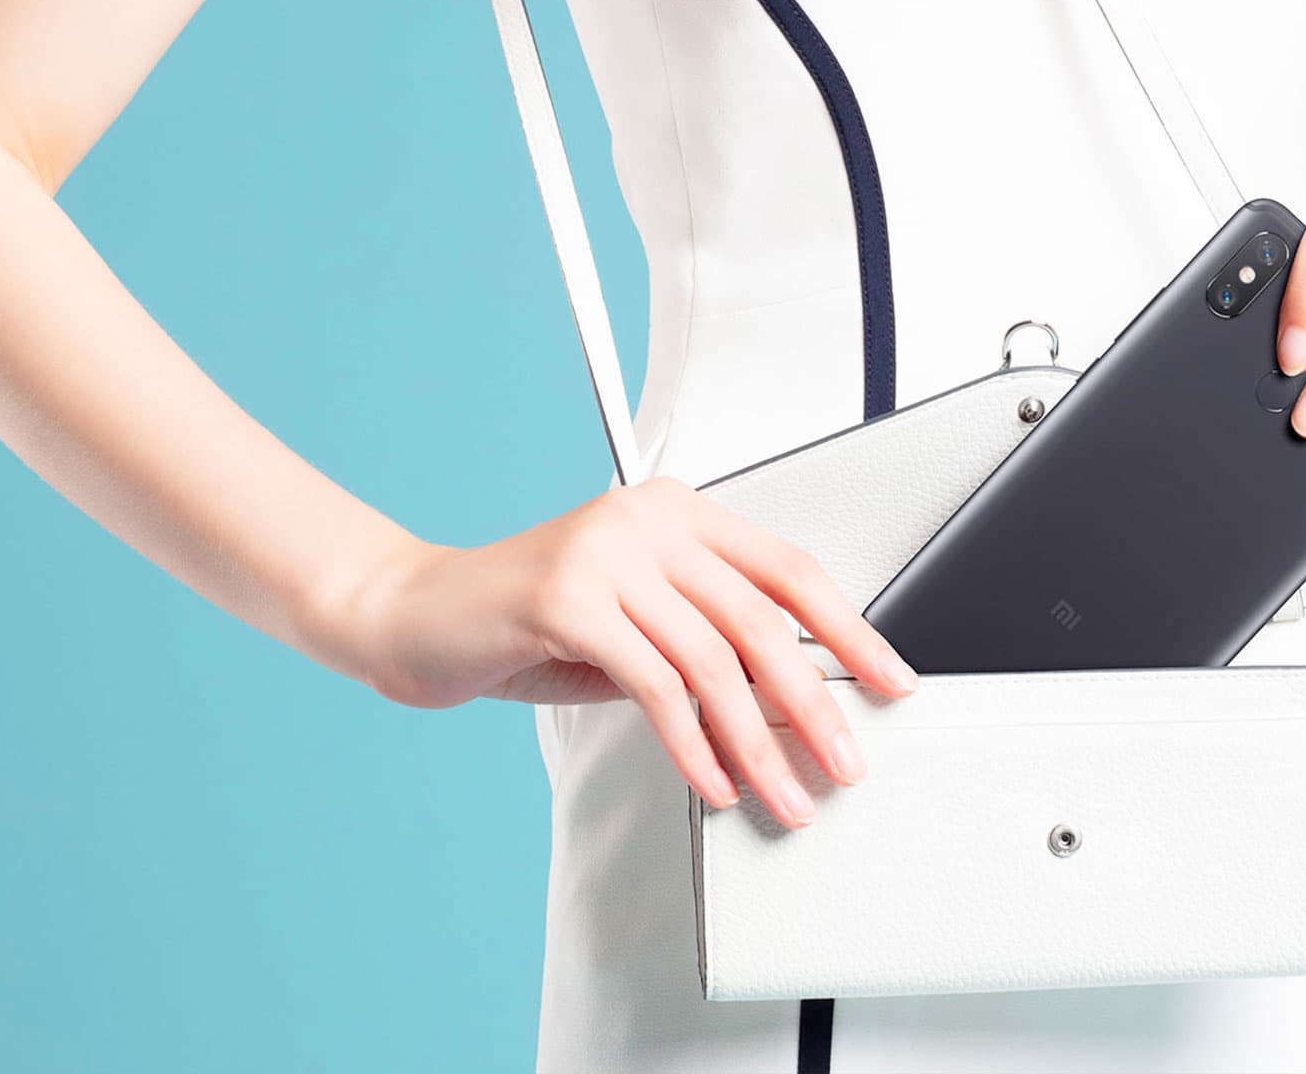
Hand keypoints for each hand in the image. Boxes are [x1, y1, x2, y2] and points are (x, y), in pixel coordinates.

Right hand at [346, 477, 918, 827]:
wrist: (414, 615)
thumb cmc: (525, 623)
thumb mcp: (636, 628)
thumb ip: (707, 650)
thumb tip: (796, 706)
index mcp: (677, 511)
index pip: (790, 569)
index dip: (852, 630)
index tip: (891, 682)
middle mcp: (648, 519)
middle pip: (764, 620)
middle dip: (816, 704)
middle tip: (844, 762)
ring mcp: (606, 552)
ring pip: (715, 662)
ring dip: (759, 744)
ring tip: (782, 795)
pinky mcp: (566, 597)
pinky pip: (657, 686)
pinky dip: (694, 745)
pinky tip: (712, 781)